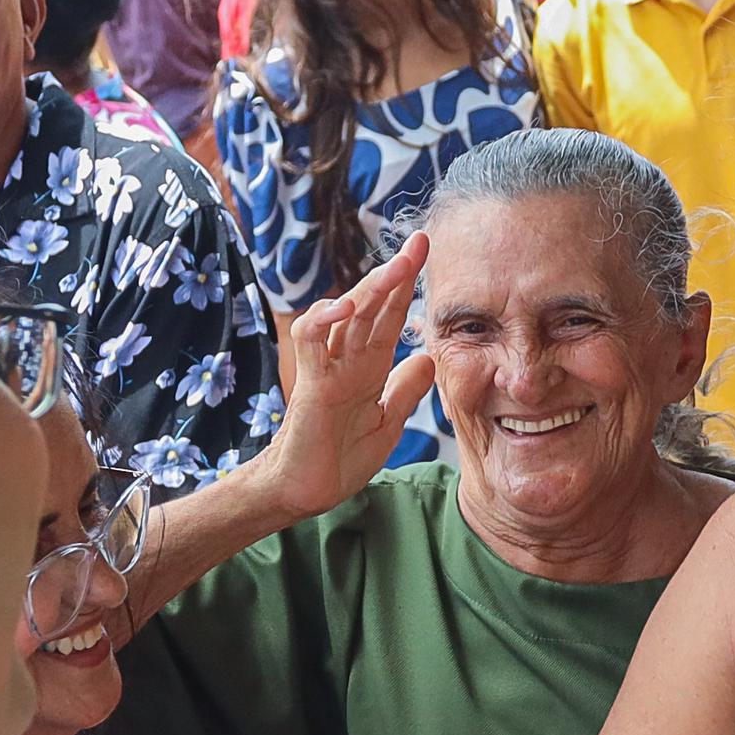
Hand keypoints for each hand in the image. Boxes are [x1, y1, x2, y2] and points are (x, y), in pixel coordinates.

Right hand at [261, 238, 440, 519]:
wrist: (306, 491)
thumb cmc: (338, 458)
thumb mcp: (388, 422)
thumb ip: (406, 390)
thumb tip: (428, 358)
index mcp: (367, 366)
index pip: (389, 316)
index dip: (407, 286)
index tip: (425, 254)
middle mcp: (347, 359)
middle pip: (371, 304)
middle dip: (395, 272)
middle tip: (419, 242)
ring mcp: (327, 367)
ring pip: (345, 314)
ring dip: (370, 287)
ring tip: (397, 267)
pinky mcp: (310, 383)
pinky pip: (312, 341)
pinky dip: (325, 318)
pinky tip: (345, 305)